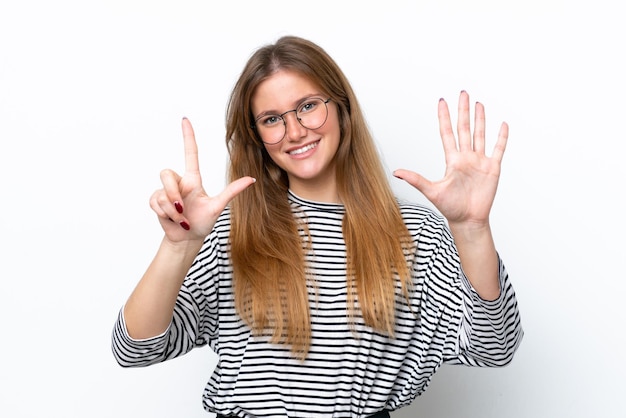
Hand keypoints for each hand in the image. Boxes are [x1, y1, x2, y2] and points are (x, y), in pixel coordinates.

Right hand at [149, 117, 255, 242]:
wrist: (187, 240)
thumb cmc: (202, 223)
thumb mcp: (217, 207)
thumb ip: (232, 192)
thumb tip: (252, 179)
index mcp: (193, 180)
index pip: (191, 153)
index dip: (188, 136)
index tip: (185, 119)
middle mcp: (179, 183)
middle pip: (166, 173)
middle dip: (172, 193)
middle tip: (181, 208)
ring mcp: (166, 192)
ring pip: (161, 190)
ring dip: (170, 208)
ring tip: (180, 218)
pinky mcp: (156, 201)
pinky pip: (155, 201)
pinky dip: (164, 213)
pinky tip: (171, 219)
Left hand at [394, 91, 507, 227]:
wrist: (467, 221)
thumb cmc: (450, 208)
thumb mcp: (431, 191)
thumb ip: (415, 179)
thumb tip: (395, 172)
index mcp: (452, 160)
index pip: (447, 133)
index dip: (444, 117)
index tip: (442, 101)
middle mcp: (466, 158)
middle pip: (464, 129)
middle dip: (463, 111)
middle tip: (463, 93)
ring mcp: (479, 162)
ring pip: (480, 135)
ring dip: (480, 119)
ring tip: (478, 104)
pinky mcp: (492, 169)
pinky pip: (498, 150)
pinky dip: (501, 138)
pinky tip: (502, 125)